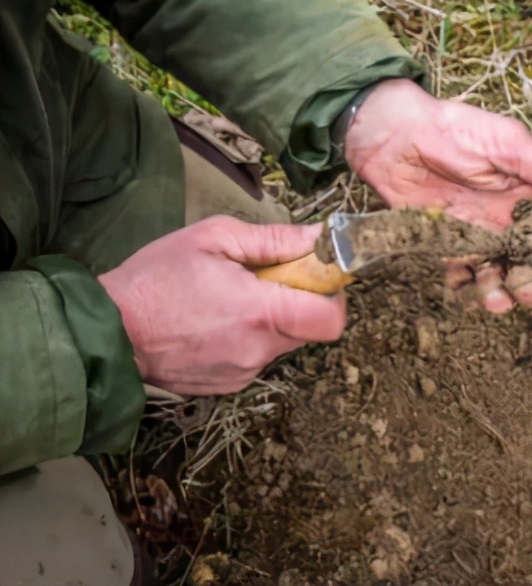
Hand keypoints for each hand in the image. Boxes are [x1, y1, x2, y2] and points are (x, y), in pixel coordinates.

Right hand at [98, 217, 345, 394]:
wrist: (106, 332)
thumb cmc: (155, 279)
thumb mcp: (213, 239)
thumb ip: (273, 239)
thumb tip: (317, 236)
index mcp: (261, 313)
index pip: (332, 320)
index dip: (334, 295)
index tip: (317, 274)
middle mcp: (258, 350)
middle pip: (310, 329)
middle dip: (300, 302)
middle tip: (267, 278)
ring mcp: (243, 373)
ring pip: (283, 343)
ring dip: (273, 320)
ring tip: (232, 299)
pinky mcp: (227, 385)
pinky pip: (257, 358)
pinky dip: (249, 339)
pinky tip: (216, 322)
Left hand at [344, 79, 531, 312]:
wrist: (396, 136)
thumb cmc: (457, 130)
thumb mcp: (509, 144)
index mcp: (529, 193)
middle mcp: (506, 217)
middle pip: (527, 261)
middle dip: (530, 281)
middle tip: (526, 290)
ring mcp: (476, 232)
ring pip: (496, 272)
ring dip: (499, 291)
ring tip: (496, 299)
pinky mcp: (445, 242)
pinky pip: (460, 274)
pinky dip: (464, 287)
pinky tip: (465, 290)